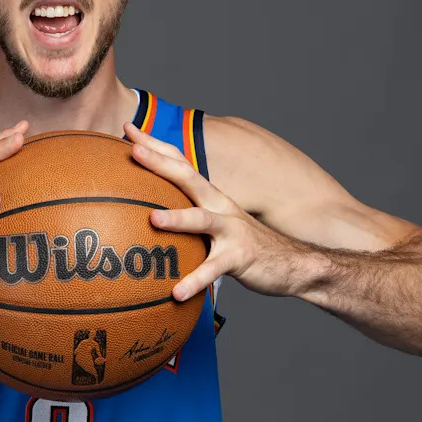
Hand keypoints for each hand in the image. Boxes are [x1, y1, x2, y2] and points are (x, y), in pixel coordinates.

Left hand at [124, 123, 311, 300]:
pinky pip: (214, 269)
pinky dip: (195, 280)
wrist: (294, 263)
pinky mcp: (240, 257)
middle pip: (187, 177)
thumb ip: (186, 214)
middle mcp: (219, 205)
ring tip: (152, 219)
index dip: (154, 145)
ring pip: (201, 220)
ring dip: (177, 218)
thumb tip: (147, 212)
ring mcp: (231, 230)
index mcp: (209, 195)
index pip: (179, 162)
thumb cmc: (242, 243)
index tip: (127, 128)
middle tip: (133, 150)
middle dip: (159, 162)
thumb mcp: (214, 222)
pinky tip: (176, 293)